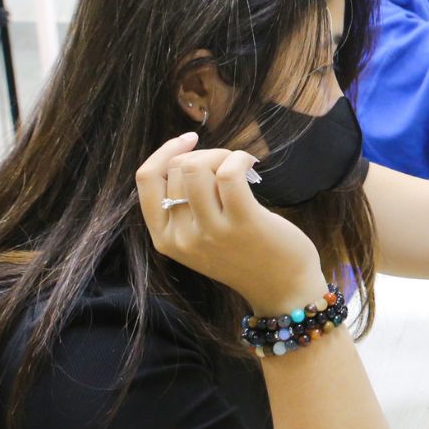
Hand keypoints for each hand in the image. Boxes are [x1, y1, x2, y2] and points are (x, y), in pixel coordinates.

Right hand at [135, 132, 325, 315]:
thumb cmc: (244, 254)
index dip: (165, 152)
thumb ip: (185, 207)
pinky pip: (228, 173)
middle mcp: (182, 237)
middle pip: (178, 168)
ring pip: (196, 167)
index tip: (188, 140)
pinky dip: (239, 158)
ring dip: (221, 154)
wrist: (283, 289)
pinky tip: (251, 165)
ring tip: (239, 165)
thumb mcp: (200, 237)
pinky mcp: (243, 223)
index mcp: (165, 239)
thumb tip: (185, 154)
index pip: (146, 180)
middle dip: (204, 154)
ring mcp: (211, 232)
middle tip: (228, 164)